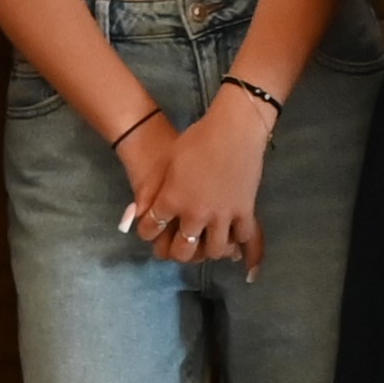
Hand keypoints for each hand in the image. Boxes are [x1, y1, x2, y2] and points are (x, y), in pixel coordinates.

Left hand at [121, 97, 270, 270]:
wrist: (233, 129)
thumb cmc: (197, 139)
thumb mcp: (168, 163)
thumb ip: (153, 190)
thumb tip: (138, 213)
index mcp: (172, 200)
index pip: (151, 229)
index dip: (147, 232)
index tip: (150, 230)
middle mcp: (195, 214)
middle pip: (183, 250)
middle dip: (177, 253)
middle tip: (179, 247)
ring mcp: (222, 215)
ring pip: (215, 250)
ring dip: (209, 251)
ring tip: (207, 244)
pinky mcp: (245, 211)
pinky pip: (243, 236)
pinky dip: (238, 240)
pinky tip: (234, 238)